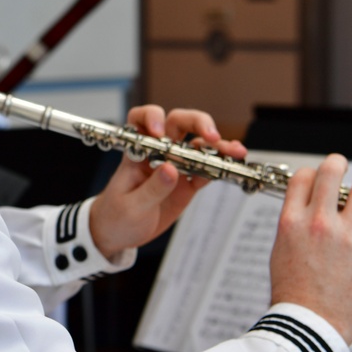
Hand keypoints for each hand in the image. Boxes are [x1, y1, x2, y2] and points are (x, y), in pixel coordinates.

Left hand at [89, 106, 245, 257]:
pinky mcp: (186, 184)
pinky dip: (219, 168)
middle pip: (178, 123)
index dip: (152, 117)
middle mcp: (157, 153)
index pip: (141, 120)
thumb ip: (152, 188)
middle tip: (211, 136)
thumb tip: (171, 168)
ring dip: (217, 145)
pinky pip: (205, 171)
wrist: (118, 234)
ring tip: (235, 150)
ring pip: (197, 146)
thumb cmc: (116, 216)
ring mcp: (174, 166)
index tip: (160, 131)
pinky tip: (232, 167)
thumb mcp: (131, 206)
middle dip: (197, 122)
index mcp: (137, 153)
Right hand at [269, 154, 351, 343]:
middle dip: (338, 163)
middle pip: (330, 174)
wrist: (309, 325)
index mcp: (291, 222)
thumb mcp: (281, 252)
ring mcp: (345, 238)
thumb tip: (304, 213)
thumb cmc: (292, 294)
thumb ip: (293, 228)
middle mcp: (317, 224)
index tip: (318, 176)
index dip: (312, 172)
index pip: (302, 179)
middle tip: (343, 164)